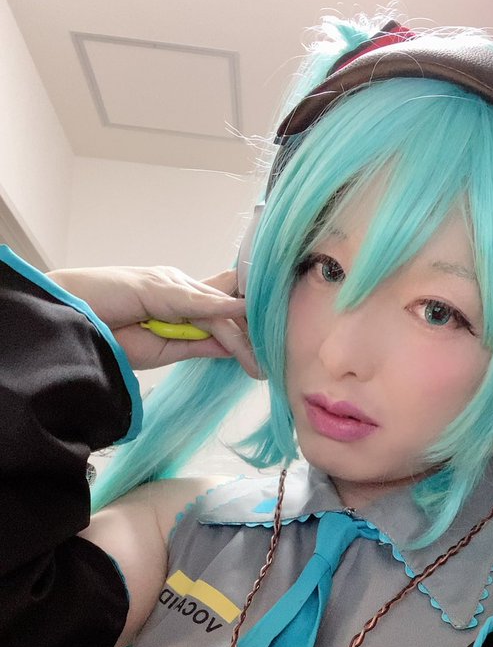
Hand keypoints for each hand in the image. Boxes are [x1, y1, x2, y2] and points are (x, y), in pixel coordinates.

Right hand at [47, 264, 260, 376]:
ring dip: (241, 338)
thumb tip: (231, 348)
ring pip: (218, 308)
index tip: (264, 350)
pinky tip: (244, 316)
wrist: (68, 322)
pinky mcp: (160, 286)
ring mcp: (170, 282)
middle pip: (226, 305)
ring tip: (259, 364)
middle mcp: (178, 285)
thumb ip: (197, 344)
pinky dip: (223, 310)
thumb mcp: (163, 349)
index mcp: (177, 299)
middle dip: (250, 334)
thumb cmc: (106, 334)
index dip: (245, 324)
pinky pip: (199, 300)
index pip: (221, 305)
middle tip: (268, 364)